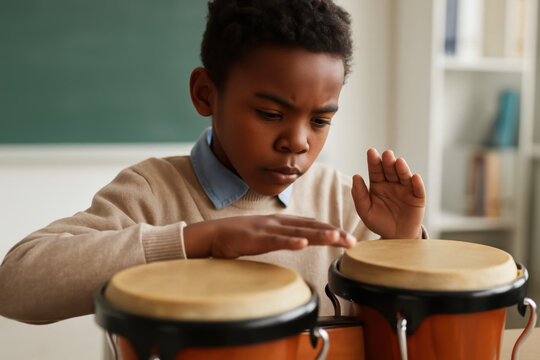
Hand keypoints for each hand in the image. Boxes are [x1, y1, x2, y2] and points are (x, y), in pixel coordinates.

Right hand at [184, 214, 356, 258]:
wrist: (214, 233)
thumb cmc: (240, 235)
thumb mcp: (267, 233)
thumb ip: (284, 235)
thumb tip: (303, 238)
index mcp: (283, 221)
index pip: (312, 225)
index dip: (331, 230)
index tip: (348, 238)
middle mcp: (279, 222)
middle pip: (311, 227)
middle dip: (333, 234)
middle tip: (353, 241)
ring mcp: (268, 229)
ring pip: (298, 232)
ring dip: (319, 235)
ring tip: (336, 238)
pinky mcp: (256, 238)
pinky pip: (275, 241)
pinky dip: (290, 241)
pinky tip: (303, 243)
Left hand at [352, 148, 425, 238]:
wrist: (394, 238)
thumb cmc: (378, 222)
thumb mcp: (365, 211)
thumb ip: (359, 195)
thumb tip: (355, 176)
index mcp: (378, 184)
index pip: (375, 170)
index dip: (373, 161)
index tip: (371, 152)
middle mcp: (392, 183)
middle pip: (390, 170)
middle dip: (388, 162)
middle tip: (386, 154)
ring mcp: (406, 189)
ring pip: (404, 176)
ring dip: (402, 168)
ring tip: (398, 162)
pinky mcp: (418, 198)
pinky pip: (418, 190)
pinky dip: (417, 183)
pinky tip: (414, 178)